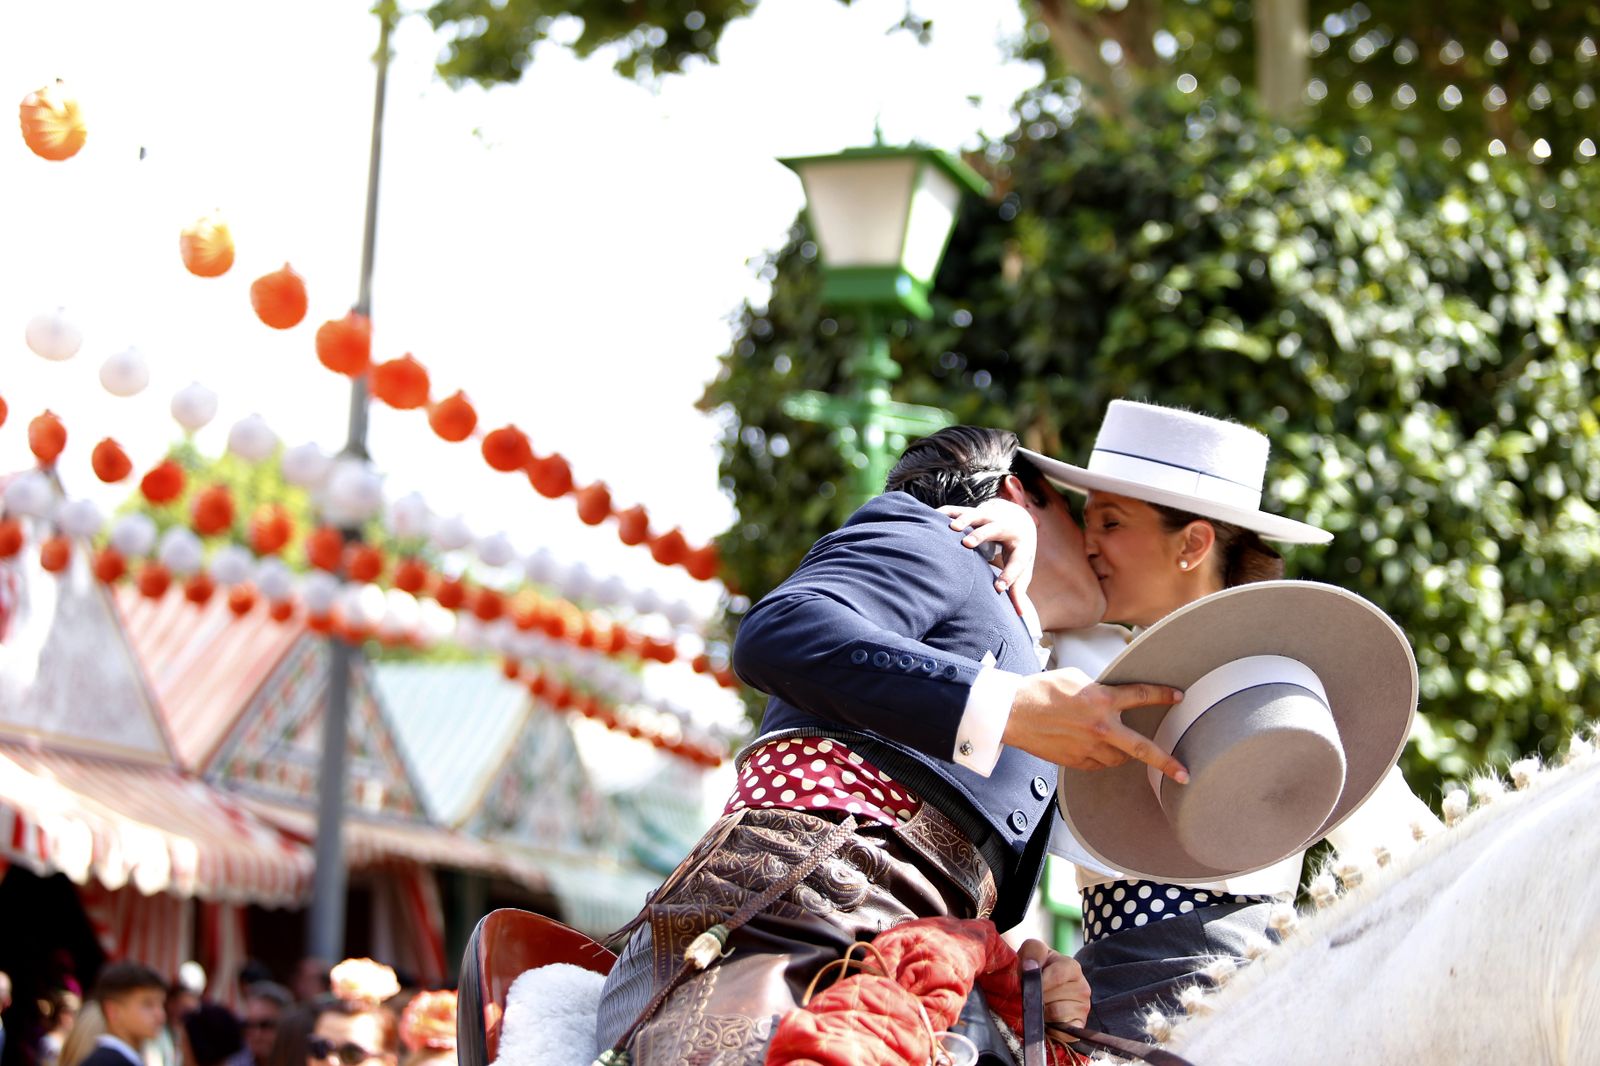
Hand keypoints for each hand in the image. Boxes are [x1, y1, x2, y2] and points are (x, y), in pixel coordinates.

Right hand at [939, 498, 1037, 604]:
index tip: (998, 588)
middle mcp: (1006, 527)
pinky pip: (960, 510)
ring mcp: (990, 516)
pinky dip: (947, 513)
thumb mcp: (1023, 568)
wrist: (1018, 519)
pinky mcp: (975, 511)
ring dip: (964, 520)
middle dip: (981, 535)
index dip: (1008, 575)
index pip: (1016, 561)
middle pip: (994, 528)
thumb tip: (1021, 614)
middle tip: (967, 543)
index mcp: (1021, 545)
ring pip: (977, 515)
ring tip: (951, 528)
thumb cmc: (1018, 551)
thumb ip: (1018, 589)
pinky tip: (934, 517)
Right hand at [1004, 667, 1188, 782]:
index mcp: (1102, 700)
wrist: (1013, 713)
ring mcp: (1089, 748)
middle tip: (1183, 773)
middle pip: (1143, 749)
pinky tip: (1089, 746)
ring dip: (1121, 751)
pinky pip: (1098, 763)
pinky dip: (1100, 757)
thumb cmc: (1040, 691)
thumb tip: (1111, 696)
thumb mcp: (1076, 678)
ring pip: (1118, 757)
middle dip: (1166, 762)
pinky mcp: (1077, 762)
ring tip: (1110, 741)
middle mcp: (1100, 727)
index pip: (1142, 696)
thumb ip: (1099, 689)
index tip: (1179, 697)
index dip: (1163, 695)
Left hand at [1017, 940, 1090, 1043]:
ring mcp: (1083, 1008)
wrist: (1045, 989)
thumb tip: (1030, 966)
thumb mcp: (1033, 952)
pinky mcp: (1079, 1026)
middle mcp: (1082, 987)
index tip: (1028, 983)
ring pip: (1055, 1014)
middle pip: (1052, 997)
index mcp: (1072, 967)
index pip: (1056, 976)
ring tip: (1041, 1006)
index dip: (1038, 982)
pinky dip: (1051, 1028)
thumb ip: (1032, 951)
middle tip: (1034, 995)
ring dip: (1042, 1012)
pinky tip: (1047, 1020)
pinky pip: (1062, 1032)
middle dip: (1037, 997)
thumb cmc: (1038, 969)